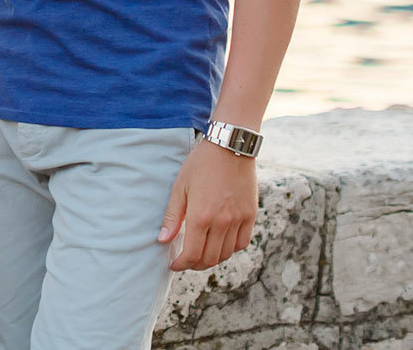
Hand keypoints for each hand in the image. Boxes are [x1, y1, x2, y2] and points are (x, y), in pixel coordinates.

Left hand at [157, 140, 257, 271]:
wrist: (229, 147)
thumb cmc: (200, 164)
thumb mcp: (180, 187)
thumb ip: (172, 217)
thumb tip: (162, 240)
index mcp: (201, 217)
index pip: (192, 254)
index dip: (181, 264)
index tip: (174, 264)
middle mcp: (222, 222)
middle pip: (210, 258)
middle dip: (195, 264)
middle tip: (186, 261)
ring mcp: (238, 220)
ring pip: (226, 254)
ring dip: (213, 259)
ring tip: (202, 253)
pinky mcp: (250, 215)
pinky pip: (242, 243)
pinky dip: (231, 249)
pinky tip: (221, 243)